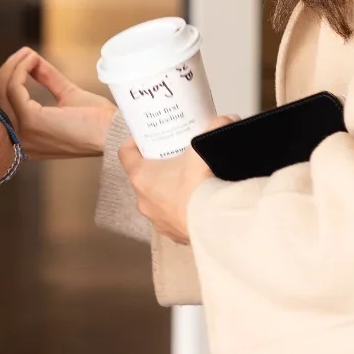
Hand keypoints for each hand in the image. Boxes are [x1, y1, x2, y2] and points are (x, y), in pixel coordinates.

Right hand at [0, 47, 114, 160]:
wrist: (114, 132)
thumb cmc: (97, 121)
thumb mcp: (67, 95)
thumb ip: (48, 79)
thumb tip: (31, 59)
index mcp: (25, 142)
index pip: (2, 110)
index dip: (7, 82)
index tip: (22, 61)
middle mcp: (19, 142)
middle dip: (8, 71)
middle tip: (24, 54)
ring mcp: (22, 133)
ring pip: (3, 92)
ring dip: (13, 67)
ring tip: (27, 55)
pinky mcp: (31, 122)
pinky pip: (14, 89)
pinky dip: (20, 70)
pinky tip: (31, 60)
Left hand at [119, 118, 233, 244]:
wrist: (215, 222)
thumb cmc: (198, 182)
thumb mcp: (204, 146)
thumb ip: (215, 127)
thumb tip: (228, 118)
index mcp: (142, 176)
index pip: (125, 153)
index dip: (135, 143)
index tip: (149, 138)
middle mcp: (143, 200)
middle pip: (143, 178)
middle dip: (158, 167)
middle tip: (176, 157)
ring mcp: (156, 220)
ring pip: (157, 201)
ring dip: (169, 192)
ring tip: (189, 182)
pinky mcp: (172, 235)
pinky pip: (173, 219)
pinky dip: (181, 211)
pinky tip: (198, 205)